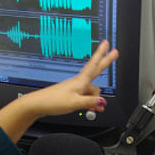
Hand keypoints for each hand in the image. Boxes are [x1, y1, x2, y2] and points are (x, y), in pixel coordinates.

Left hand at [0, 41, 118, 140]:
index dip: (102, 54)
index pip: (94, 65)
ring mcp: (76, 88)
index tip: (108, 45)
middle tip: (115, 52)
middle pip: (96, 72)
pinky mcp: (72, 94)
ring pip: (92, 91)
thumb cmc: (53, 101)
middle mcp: (79, 82)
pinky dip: (90, 102)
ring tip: (97, 108)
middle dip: (106, 62)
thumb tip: (102, 101)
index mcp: (80, 81)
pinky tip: (91, 108)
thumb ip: (90, 102)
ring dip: (96, 99)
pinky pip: (86, 96)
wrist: (38, 104)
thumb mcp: (75, 103)